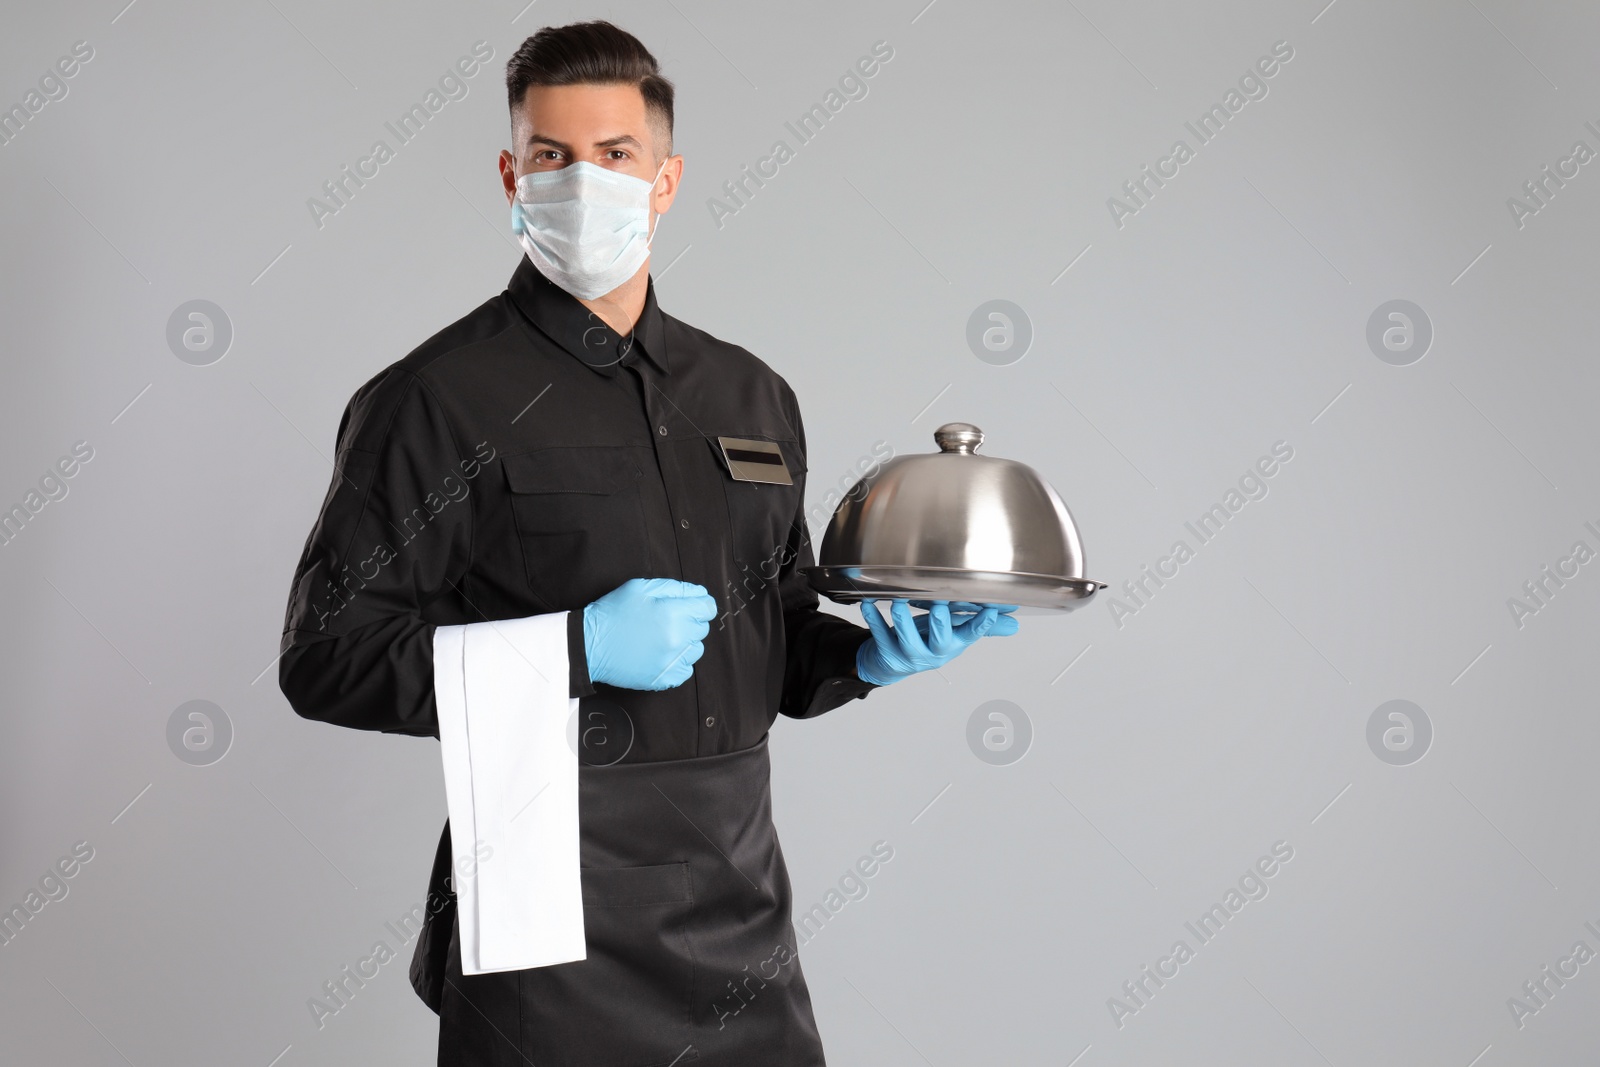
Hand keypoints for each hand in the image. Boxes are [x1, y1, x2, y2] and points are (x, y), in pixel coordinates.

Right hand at [582, 578, 718, 689]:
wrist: (588, 645)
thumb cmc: (612, 612)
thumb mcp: (640, 588)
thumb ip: (674, 588)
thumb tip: (700, 594)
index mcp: (672, 613)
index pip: (708, 608)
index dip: (699, 604)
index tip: (688, 607)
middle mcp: (677, 638)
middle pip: (702, 628)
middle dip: (688, 621)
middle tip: (664, 621)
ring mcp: (671, 661)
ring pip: (696, 649)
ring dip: (684, 642)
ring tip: (660, 638)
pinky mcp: (665, 678)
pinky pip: (686, 669)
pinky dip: (677, 662)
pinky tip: (658, 654)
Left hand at [854, 599, 1018, 686]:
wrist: (892, 664)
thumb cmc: (927, 641)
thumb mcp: (954, 634)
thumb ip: (978, 625)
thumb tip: (1013, 623)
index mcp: (953, 644)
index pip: (972, 634)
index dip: (982, 624)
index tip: (990, 609)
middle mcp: (934, 652)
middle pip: (941, 640)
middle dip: (941, 622)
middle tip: (940, 604)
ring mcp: (910, 654)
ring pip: (907, 638)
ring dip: (902, 619)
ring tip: (899, 601)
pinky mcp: (887, 651)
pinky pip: (880, 634)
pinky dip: (873, 619)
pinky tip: (867, 604)